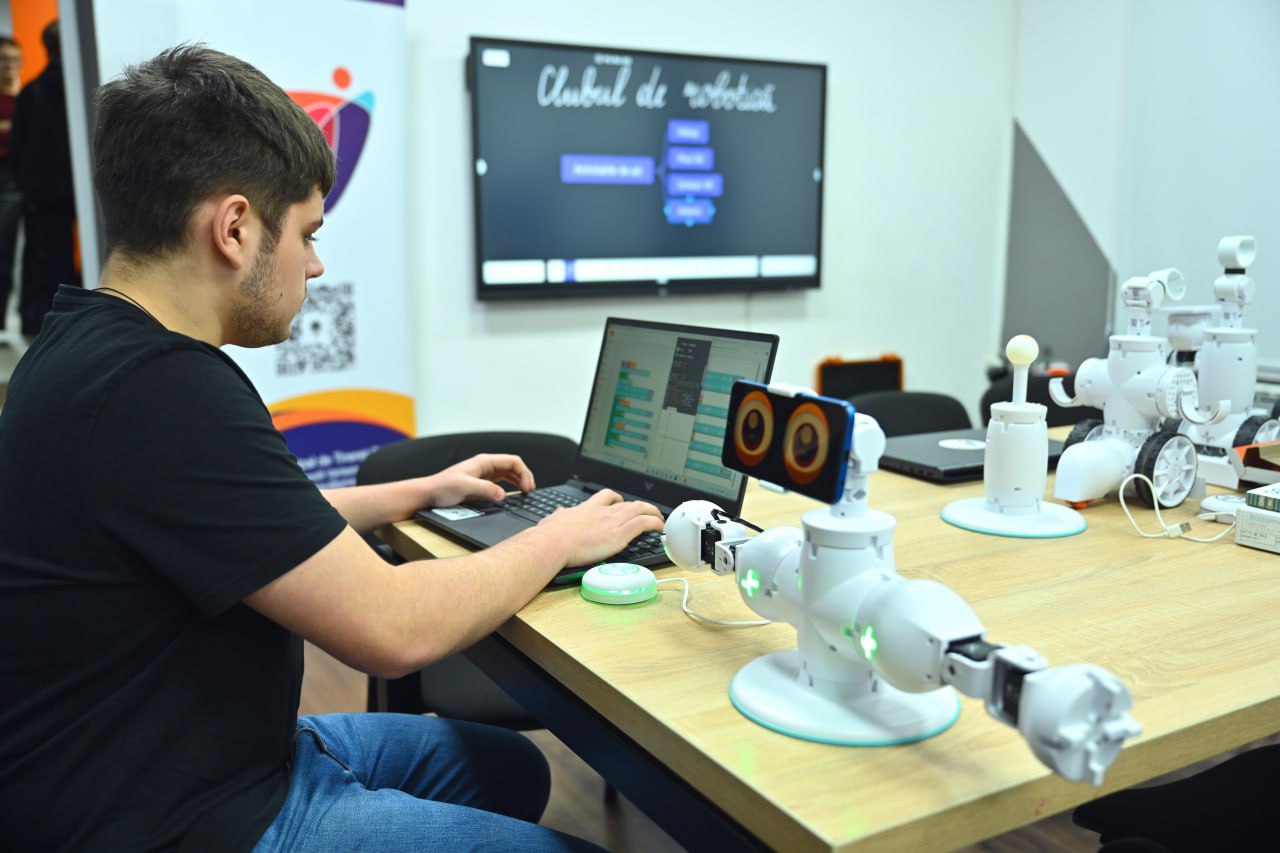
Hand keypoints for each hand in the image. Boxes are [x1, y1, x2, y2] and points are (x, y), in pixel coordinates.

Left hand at [426, 453, 535, 506]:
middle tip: (529, 492)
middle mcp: (486, 466)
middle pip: (514, 466)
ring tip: (526, 493)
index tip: (527, 488)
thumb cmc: (443, 488)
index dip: (524, 473)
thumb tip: (503, 494)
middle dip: (525, 477)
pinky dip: (511, 487)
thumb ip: (485, 489)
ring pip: (509, 474)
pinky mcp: (481, 484)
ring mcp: (484, 474)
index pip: (513, 461)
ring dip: (520, 481)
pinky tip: (513, 495)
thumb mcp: (465, 487)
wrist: (429, 493)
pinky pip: (502, 482)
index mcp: (484, 462)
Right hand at [535, 489, 665, 567]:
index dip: (617, 498)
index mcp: (588, 509)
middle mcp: (603, 512)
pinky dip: (655, 523)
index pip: (606, 496)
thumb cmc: (551, 536)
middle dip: (639, 506)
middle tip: (646, 511)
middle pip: (627, 502)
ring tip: (659, 518)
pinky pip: (644, 522)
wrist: (555, 542)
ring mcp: (613, 521)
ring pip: (640, 508)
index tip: (621, 502)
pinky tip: (660, 527)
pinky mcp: (620, 533)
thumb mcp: (553, 521)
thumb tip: (558, 514)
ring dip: (652, 512)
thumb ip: (558, 517)